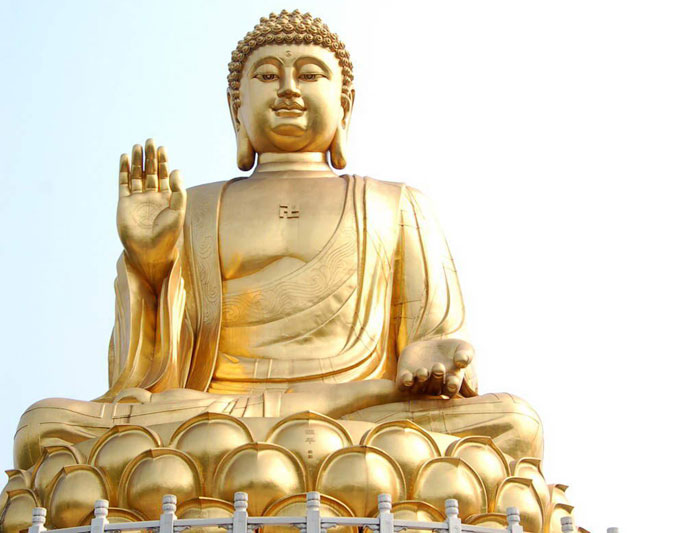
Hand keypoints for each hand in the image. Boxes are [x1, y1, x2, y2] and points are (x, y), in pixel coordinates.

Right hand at [117, 139, 185, 286]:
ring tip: (138, 146)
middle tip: (150, 141)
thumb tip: (177, 169)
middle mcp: (152, 197)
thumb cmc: (167, 235)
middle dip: (150, 157)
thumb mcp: (178, 211)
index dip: (163, 161)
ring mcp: (138, 199)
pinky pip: (124, 183)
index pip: (165, 175)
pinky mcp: (124, 203)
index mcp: (167, 198)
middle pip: (150, 172)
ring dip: (137, 161)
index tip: (162, 148)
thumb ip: (179, 191)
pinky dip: (124, 170)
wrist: (149, 251)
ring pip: (137, 175)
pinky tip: (125, 157)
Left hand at [396, 338, 477, 397]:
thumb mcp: (463, 348)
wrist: (431, 344)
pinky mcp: (404, 377)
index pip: (450, 390)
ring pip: (418, 388)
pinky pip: (402, 385)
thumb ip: (466, 355)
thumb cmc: (451, 349)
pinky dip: (404, 383)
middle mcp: (433, 386)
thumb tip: (461, 361)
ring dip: (421, 381)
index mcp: (450, 382)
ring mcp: (418, 383)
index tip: (452, 380)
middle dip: (436, 378)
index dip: (451, 387)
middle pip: (434, 388)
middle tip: (438, 367)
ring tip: (423, 371)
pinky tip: (407, 378)